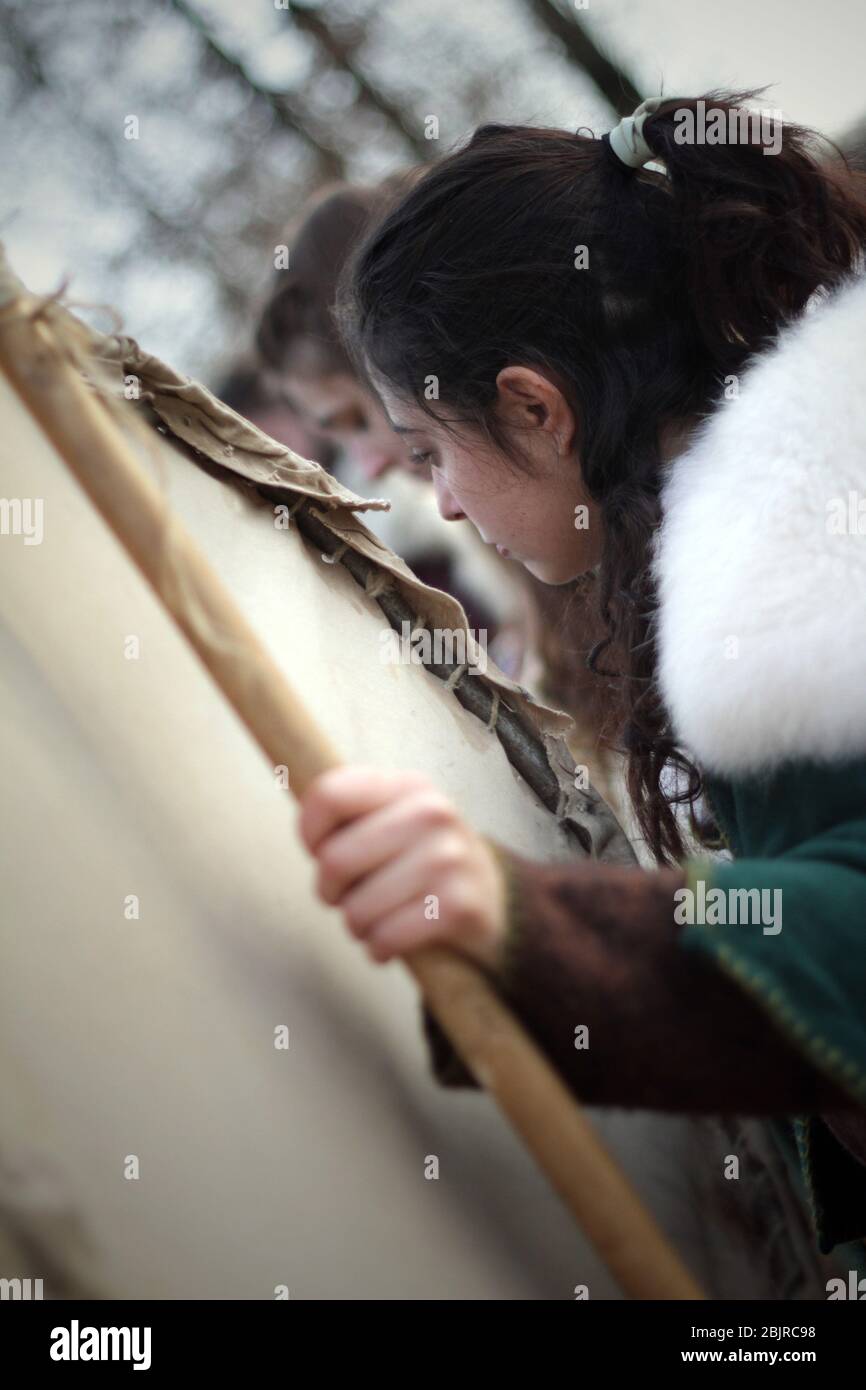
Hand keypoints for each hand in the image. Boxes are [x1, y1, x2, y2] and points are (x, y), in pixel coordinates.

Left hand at [298, 766, 507, 970]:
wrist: (493, 899)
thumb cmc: (422, 861)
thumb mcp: (395, 819)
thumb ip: (350, 815)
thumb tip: (310, 836)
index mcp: (408, 785)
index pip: (329, 794)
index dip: (310, 832)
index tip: (320, 851)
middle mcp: (432, 813)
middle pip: (334, 859)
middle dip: (329, 891)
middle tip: (348, 896)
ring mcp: (448, 859)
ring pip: (356, 908)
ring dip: (356, 925)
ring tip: (376, 919)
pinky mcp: (457, 906)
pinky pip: (385, 938)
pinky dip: (378, 948)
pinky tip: (392, 940)